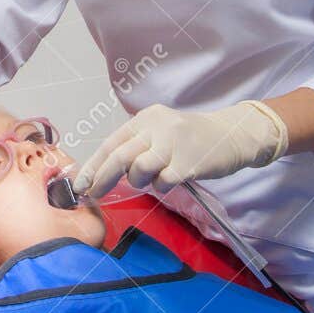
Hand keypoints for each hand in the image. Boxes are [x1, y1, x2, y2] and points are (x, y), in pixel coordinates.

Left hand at [73, 100, 287, 198]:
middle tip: (93, 194)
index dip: (93, 165)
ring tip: (154, 177)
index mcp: (146, 118)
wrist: (233, 135)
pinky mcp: (188, 162)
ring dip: (141, 181)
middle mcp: (157, 126)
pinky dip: (162, 186)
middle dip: (102, 178)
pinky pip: (163, 182)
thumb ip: (138, 147)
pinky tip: (173, 178)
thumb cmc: (193, 139)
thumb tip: (105, 173)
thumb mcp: (162, 133)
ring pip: (139, 170)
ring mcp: (173, 143)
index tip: (80, 183)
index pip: (112, 142)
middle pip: (119, 156)